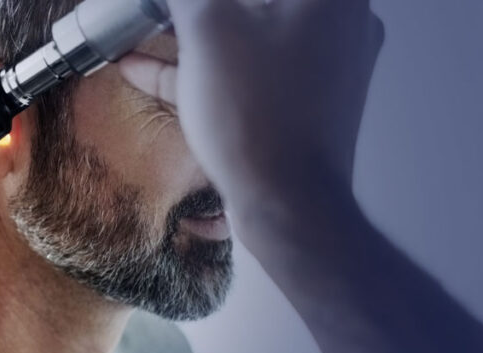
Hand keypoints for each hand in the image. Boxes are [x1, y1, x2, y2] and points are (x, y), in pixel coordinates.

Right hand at [120, 0, 384, 224]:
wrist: (287, 203)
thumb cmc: (257, 117)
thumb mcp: (207, 31)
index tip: (179, 5)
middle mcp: (341, 20)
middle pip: (257, 1)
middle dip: (198, 7)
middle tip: (161, 12)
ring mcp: (326, 63)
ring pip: (249, 28)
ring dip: (194, 30)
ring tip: (142, 29)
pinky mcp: (304, 100)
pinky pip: (247, 66)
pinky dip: (203, 64)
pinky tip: (146, 68)